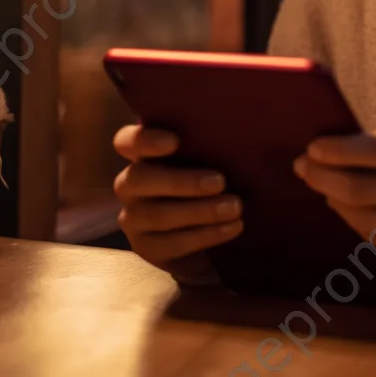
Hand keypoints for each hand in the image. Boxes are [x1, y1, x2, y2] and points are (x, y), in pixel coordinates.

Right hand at [112, 124, 242, 283]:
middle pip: (139, 179)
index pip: (127, 141)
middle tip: (220, 182)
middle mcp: (130, 183)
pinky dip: (206, 235)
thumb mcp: (212, 156)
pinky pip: (171, 243)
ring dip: (200, 211)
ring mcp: (134, 217)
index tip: (175, 141)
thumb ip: (214, 143)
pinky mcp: (147, 247)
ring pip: (157, 214)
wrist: (209, 227)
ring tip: (235, 207)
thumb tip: (248, 130)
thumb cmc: (212, 176)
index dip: (145, 140)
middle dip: (181, 181)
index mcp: (143, 154)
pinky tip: (233, 227)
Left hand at [292, 127, 375, 300]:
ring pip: (366, 217)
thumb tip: (342, 145)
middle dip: (324, 176)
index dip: (339, 150)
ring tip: (325, 190)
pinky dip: (358, 226)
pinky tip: (350, 214)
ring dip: (337, 203)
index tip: (312, 147)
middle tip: (303, 168)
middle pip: (364, 185)